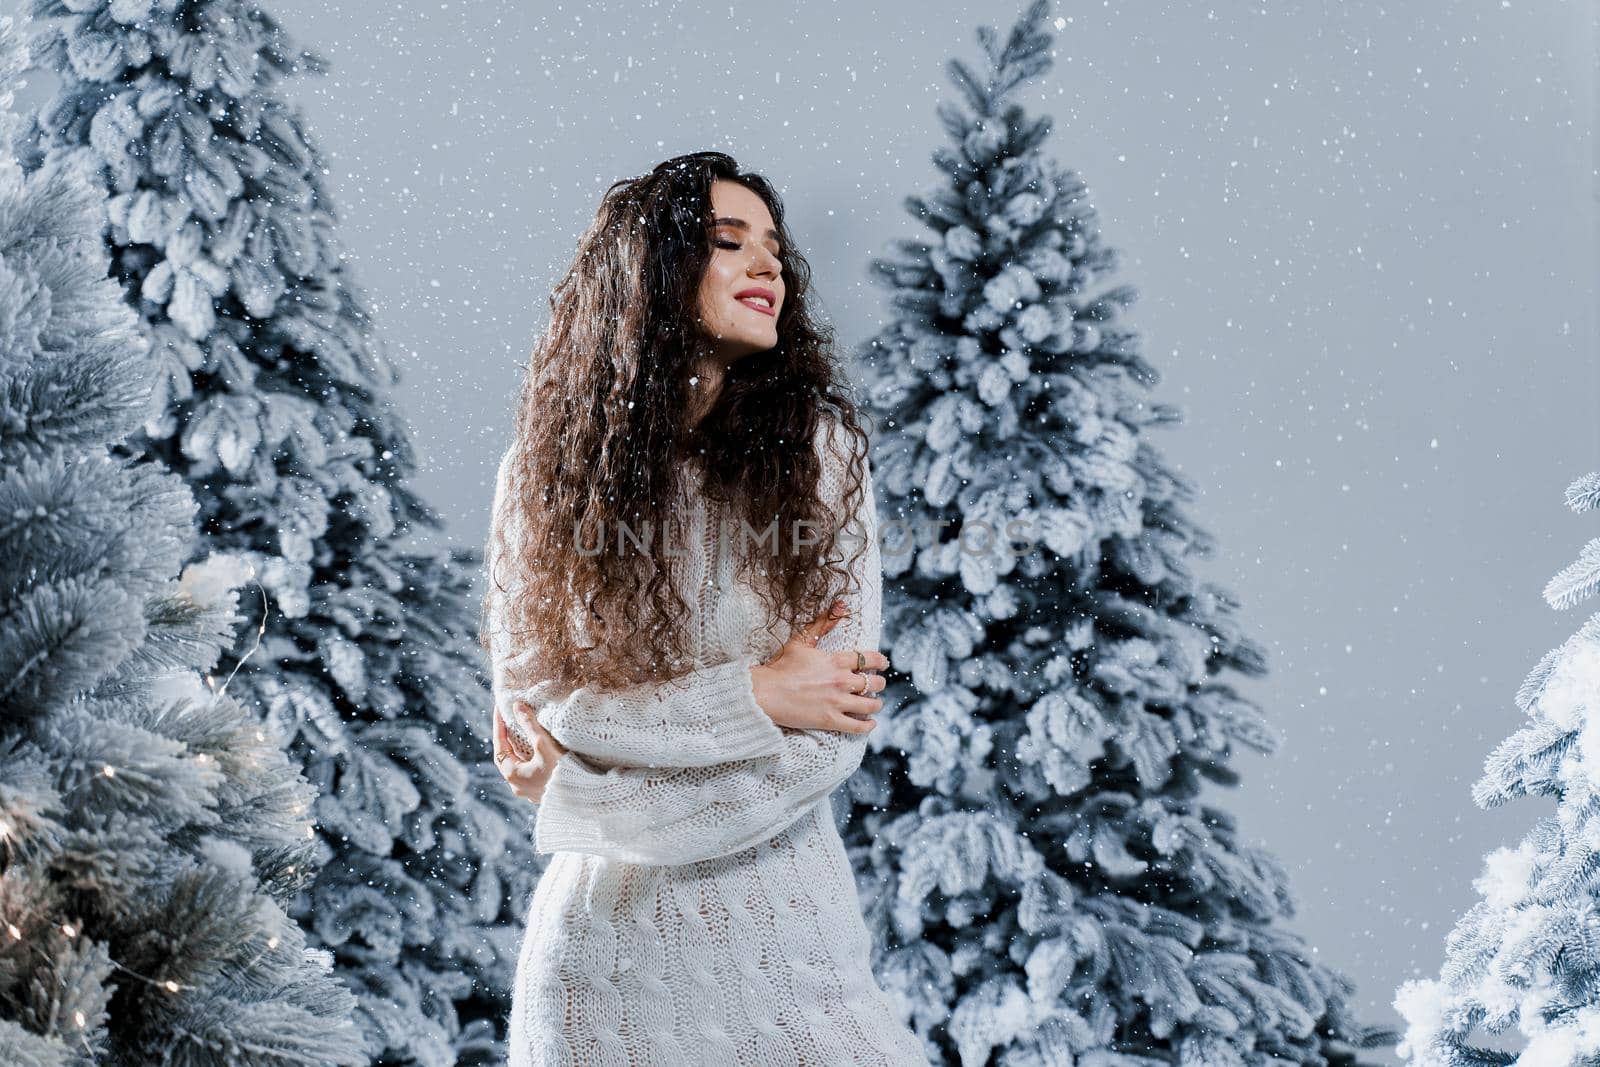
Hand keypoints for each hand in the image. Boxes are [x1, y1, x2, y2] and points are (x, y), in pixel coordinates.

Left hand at [493, 703, 566, 803]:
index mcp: (513, 775)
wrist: (582, 796)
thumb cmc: (561, 772)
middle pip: (508, 756)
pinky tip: (537, 751)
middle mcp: (518, 785)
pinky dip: (530, 757)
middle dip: (508, 737)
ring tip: (523, 732)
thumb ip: (529, 725)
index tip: (500, 709)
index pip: (500, 745)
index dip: (499, 726)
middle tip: (510, 719)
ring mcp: (529, 790)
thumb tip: (517, 707)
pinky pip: (530, 771)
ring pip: (519, 764)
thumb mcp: (543, 745)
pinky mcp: (542, 791)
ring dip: (520, 748)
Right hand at [750, 598, 889, 732]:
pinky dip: (867, 725)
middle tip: (877, 684)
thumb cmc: (780, 666)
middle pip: (874, 682)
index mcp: (836, 661)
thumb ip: (823, 624)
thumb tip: (840, 604)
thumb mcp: (802, 641)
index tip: (883, 664)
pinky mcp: (830, 720)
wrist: (765, 692)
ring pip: (870, 704)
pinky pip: (858, 726)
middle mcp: (841, 681)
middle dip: (879, 683)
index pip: (869, 659)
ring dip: (876, 703)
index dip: (880, 661)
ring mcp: (837, 702)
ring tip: (875, 703)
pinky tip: (870, 723)